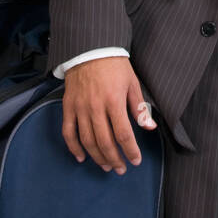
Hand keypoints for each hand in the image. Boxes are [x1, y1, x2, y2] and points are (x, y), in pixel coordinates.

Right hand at [61, 56, 155, 173]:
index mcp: (114, 101)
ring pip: (87, 140)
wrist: (90, 48)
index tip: (136, 160)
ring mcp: (80, 108)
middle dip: (114, 159)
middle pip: (105, 142)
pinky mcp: (68, 106)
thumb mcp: (132, 83)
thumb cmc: (115, 65)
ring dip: (97, 157)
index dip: (130, 151)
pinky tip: (81, 157)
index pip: (123, 134)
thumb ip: (139, 107)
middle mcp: (96, 107)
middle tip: (121, 169)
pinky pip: (68, 132)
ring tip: (106, 166)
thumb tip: (149, 127)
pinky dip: (73, 147)